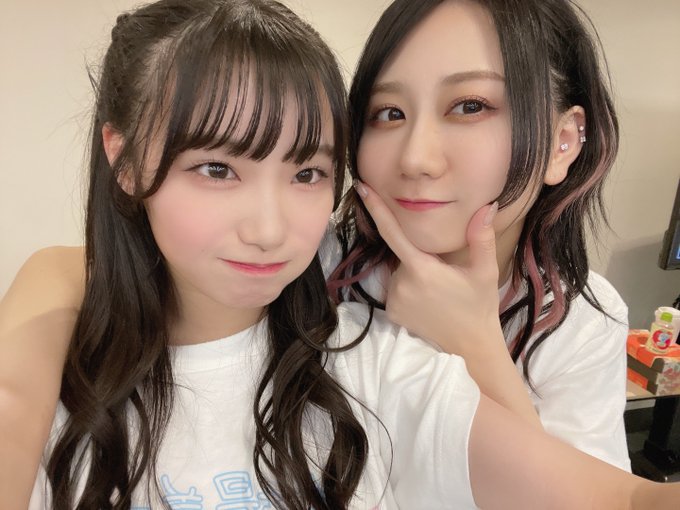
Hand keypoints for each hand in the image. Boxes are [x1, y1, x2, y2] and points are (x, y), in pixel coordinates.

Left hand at [354, 180, 503, 356]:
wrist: (471, 346)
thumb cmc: (479, 305)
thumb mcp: (485, 271)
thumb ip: (482, 237)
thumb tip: (487, 206)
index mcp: (422, 268)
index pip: (393, 232)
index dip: (376, 209)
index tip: (362, 188)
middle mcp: (401, 283)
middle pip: (403, 254)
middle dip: (420, 256)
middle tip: (445, 274)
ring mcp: (394, 300)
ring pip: (399, 272)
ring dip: (414, 273)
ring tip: (439, 290)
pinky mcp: (391, 313)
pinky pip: (396, 289)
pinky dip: (409, 289)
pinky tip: (428, 301)